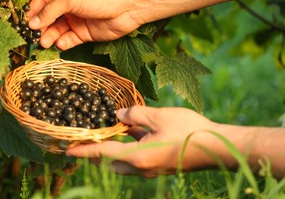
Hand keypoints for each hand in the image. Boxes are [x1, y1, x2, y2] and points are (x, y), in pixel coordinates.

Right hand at [26, 0, 141, 49]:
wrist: (126, 8)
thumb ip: (50, 11)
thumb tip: (31, 23)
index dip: (32, 11)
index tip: (23, 23)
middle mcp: (68, 3)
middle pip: (48, 17)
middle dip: (40, 27)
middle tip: (33, 37)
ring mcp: (76, 18)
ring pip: (57, 29)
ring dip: (50, 36)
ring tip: (44, 43)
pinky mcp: (84, 32)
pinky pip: (69, 39)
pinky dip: (63, 42)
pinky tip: (61, 44)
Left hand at [65, 106, 220, 177]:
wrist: (217, 148)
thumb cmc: (190, 131)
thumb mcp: (160, 116)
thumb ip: (136, 114)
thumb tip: (118, 115)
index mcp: (137, 157)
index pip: (102, 153)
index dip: (83, 150)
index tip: (67, 150)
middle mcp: (140, 167)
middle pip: (108, 162)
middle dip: (93, 153)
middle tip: (82, 141)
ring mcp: (150, 169)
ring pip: (121, 162)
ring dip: (109, 150)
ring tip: (101, 135)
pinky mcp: (158, 165)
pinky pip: (134, 158)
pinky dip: (125, 148)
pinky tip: (127, 132)